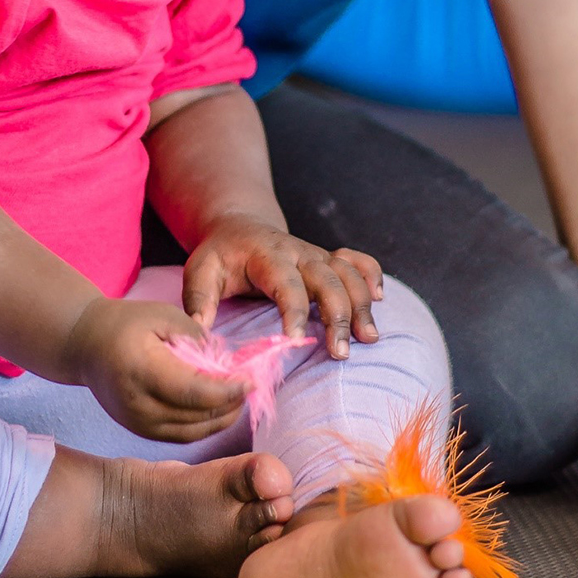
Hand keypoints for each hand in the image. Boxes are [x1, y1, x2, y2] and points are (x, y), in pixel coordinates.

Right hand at [65, 297, 248, 442]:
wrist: (85, 344)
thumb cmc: (126, 323)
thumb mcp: (163, 314)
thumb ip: (197, 336)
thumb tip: (228, 363)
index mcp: (141, 370)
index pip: (194, 391)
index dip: (227, 391)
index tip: (250, 380)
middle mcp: (137, 403)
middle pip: (196, 416)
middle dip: (230, 404)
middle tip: (250, 387)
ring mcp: (137, 422)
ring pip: (192, 432)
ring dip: (222, 418)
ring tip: (240, 399)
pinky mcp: (139, 430)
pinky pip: (181, 436)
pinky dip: (205, 426)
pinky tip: (220, 410)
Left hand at [183, 213, 383, 359]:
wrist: (238, 225)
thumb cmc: (220, 255)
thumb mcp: (200, 272)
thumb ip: (199, 301)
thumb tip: (198, 333)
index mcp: (267, 256)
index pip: (286, 284)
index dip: (293, 311)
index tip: (296, 341)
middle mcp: (299, 252)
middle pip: (328, 280)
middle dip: (338, 316)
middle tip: (340, 353)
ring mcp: (317, 255)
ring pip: (348, 275)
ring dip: (361, 305)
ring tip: (369, 339)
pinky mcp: (328, 259)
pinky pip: (358, 261)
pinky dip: (372, 275)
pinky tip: (380, 299)